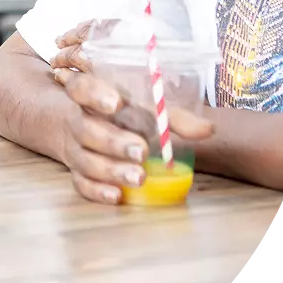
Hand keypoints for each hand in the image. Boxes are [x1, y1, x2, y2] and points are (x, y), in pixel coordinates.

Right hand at [50, 26, 213, 203]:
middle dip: (113, 141)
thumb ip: (172, 117)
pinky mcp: (76, 172)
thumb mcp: (142, 106)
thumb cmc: (119, 114)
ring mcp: (74, 148)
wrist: (78, 125)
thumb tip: (208, 129)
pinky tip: (117, 195)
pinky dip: (97, 191)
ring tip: (139, 177)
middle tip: (141, 151)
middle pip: (86, 129)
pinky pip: (81, 183)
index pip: (81, 88)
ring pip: (85, 159)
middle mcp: (77, 121)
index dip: (94, 94)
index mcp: (90, 96)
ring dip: (111, 169)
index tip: (116, 103)